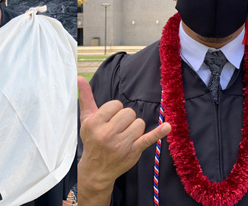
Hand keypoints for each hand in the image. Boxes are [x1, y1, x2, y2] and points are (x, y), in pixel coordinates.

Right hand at [77, 77, 170, 204]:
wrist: (96, 169)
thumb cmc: (92, 140)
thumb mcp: (86, 120)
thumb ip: (85, 98)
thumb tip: (80, 78)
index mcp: (95, 123)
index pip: (116, 105)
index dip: (115, 110)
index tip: (110, 120)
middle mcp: (107, 134)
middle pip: (129, 113)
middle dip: (125, 119)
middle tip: (117, 129)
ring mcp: (121, 144)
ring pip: (139, 123)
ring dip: (134, 128)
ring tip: (124, 136)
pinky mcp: (133, 151)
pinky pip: (148, 139)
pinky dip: (158, 133)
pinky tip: (167, 126)